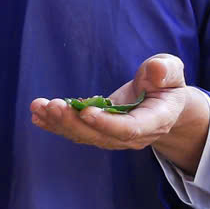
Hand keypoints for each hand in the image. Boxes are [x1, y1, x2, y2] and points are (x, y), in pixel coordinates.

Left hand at [30, 54, 209, 176]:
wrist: (161, 102)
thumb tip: (154, 71)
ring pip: (85, 135)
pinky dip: (55, 125)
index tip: (85, 111)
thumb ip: (165, 70)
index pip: (129, 129)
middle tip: (54, 106)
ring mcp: (113, 138)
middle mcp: (132, 136)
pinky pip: (76, 132)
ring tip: (39, 107)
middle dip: (74, 122)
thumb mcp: (172, 71)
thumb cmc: (166, 83)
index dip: (107, 123)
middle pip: (100, 136)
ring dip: (59, 123)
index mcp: (154, 121)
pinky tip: (37, 116)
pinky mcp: (99, 132)